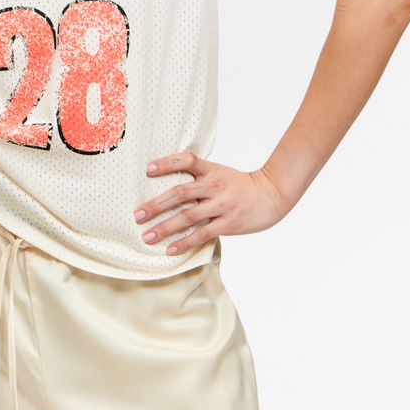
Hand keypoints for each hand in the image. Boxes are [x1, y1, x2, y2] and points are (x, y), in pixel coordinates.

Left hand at [133, 151, 290, 254]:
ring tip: (147, 236)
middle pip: (180, 192)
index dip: (166, 163)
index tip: (147, 170)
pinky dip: (185, 242)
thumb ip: (200, 177)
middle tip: (137, 215)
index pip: (186, 160)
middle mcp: (215, 185)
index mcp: (212, 170)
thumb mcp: (221, 172)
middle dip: (156, 204)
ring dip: (165, 227)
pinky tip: (171, 249)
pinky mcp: (229, 223)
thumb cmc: (242, 185)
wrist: (273, 194)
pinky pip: (203, 234)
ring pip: (188, 216)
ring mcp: (222, 204)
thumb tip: (170, 188)